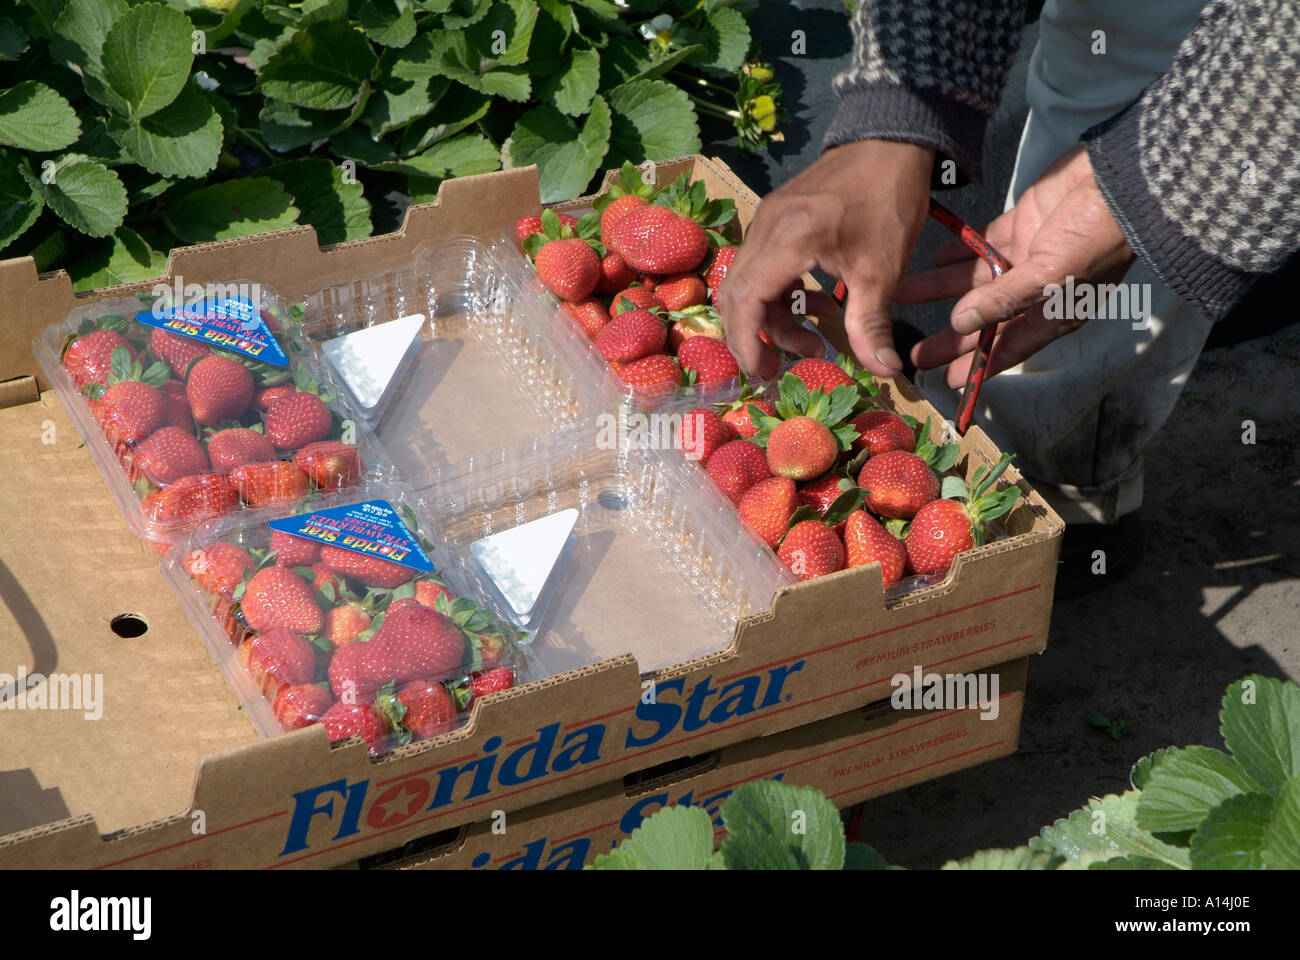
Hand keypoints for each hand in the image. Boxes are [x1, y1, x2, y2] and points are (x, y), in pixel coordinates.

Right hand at [716, 139, 934, 377]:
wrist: (890, 144)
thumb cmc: (889, 201)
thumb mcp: (883, 270)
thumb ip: (873, 324)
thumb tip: (884, 371)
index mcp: (789, 238)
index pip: (746, 300)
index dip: (748, 341)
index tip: (763, 373)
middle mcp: (765, 227)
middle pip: (735, 295)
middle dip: (752, 338)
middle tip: (776, 370)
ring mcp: (764, 220)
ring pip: (745, 283)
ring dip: (770, 319)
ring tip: (812, 341)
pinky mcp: (773, 219)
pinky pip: (759, 267)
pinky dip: (778, 296)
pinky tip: (815, 307)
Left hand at [896, 145, 1134, 387]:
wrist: (1122, 179)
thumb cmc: (1097, 234)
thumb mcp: (1053, 275)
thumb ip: (1004, 300)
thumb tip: (961, 323)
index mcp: (1052, 313)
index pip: (1008, 348)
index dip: (977, 365)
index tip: (945, 381)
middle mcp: (1037, 290)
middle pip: (985, 320)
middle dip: (950, 336)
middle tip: (914, 351)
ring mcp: (1027, 256)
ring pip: (975, 280)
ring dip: (941, 288)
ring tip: (904, 296)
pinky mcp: (1019, 225)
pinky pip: (982, 244)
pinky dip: (958, 251)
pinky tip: (934, 258)